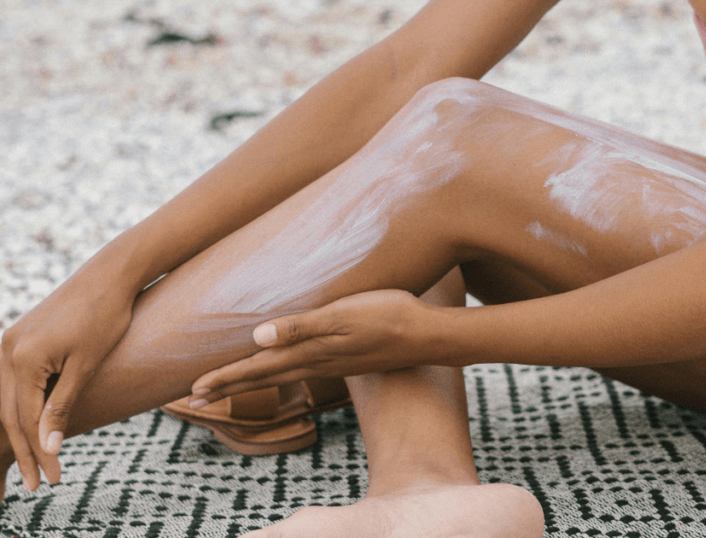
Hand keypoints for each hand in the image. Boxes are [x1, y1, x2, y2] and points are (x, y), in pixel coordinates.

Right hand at [0, 273, 134, 490]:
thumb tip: (47, 446)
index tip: (53, 479)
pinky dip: (21, 408)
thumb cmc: (105, 317)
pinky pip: (13, 383)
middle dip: (24, 451)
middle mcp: (6, 351)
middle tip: (37, 485)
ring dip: (20, 433)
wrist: (109, 276)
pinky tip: (32, 427)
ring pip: (7, 401)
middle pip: (9, 415)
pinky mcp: (19, 339)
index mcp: (22, 360)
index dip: (38, 453)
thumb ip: (62, 405)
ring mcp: (9, 344)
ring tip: (34, 464)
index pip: (26, 420)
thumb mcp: (86, 365)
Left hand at [189, 290, 443, 406]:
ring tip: (228, 383)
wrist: (428, 335)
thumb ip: (302, 325)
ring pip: (280, 374)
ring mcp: (332, 363)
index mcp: (310, 352)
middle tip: (193, 397)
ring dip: (250, 380)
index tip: (192, 389)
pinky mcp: (345, 358)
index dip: (225, 377)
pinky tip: (280, 365)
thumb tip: (257, 336)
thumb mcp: (343, 314)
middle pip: (263, 376)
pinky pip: (300, 368)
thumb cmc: (388, 316)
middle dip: (228, 384)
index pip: (257, 367)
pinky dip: (277, 370)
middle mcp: (317, 362)